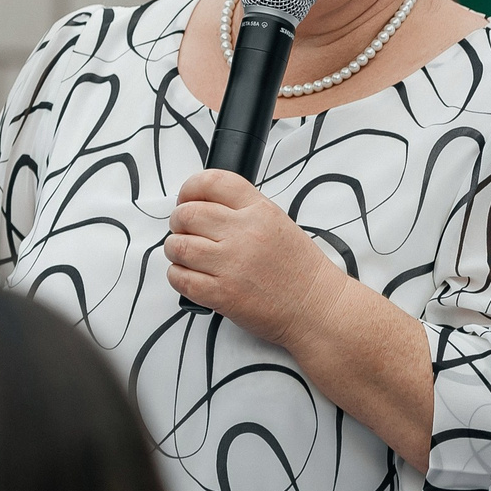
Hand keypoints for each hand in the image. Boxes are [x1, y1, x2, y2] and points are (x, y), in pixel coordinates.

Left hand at [166, 170, 342, 346]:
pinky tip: (187, 274)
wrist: (316, 308)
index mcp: (259, 211)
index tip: (186, 198)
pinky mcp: (222, 295)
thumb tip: (204, 206)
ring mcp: (231, 264)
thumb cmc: (300, 270)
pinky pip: (181, 278)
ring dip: (174, 249)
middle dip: (178, 221)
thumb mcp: (279, 223)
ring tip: (184, 254)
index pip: (213, 182)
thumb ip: (245, 211)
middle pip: (188, 213)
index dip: (190, 188)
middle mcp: (244, 233)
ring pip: (178, 246)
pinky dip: (177, 275)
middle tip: (183, 230)